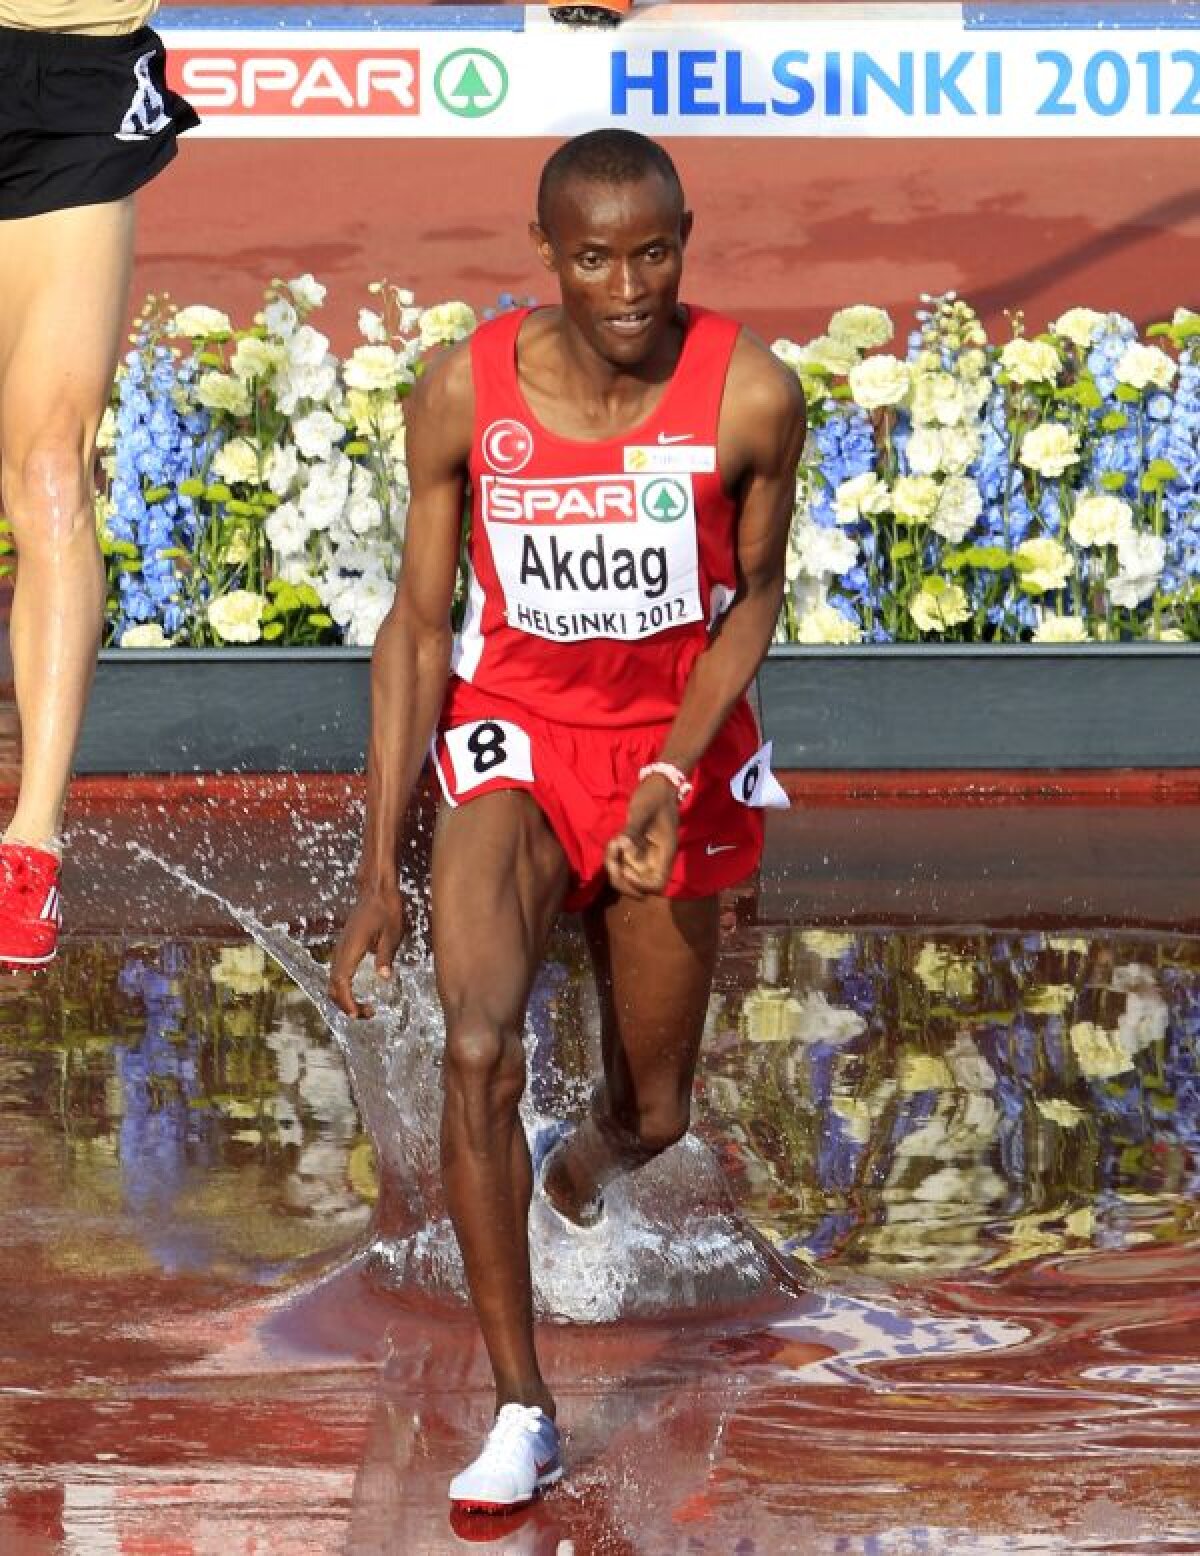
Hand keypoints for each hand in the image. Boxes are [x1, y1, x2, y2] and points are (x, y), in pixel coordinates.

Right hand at [328, 880, 406, 1017]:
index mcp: (351, 949)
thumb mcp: (392, 933)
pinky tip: (358, 993)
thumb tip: (384, 977)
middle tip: (367, 1014)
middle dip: (346, 1005)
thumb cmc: (387, 909)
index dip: (347, 1001)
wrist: (376, 890)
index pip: (341, 983)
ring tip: (365, 1008)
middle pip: (333, 986)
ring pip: (333, 980)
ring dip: (344, 997)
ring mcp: (340, 948)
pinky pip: (337, 973)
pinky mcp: (344, 947)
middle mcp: (341, 950)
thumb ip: (385, 955)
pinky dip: (343, 988)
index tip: (358, 1014)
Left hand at [604, 775, 679, 897]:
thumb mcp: (643, 810)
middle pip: (640, 887)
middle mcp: (656, 859)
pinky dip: (614, 857)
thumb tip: (623, 845)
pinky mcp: (636, 850)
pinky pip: (623, 863)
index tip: (625, 870)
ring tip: (612, 844)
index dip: (640, 885)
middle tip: (612, 857)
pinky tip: (614, 841)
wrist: (658, 786)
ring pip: (628, 876)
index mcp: (665, 853)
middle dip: (621, 878)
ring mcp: (646, 856)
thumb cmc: (654, 797)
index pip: (656, 884)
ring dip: (615, 866)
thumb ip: (633, 829)